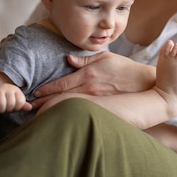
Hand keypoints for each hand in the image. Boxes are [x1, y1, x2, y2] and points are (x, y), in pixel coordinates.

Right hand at [0, 84, 31, 114]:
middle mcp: (7, 87)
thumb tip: (30, 107)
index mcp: (16, 89)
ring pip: (1, 106)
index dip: (16, 108)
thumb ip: (21, 106)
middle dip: (7, 109)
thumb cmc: (2, 102)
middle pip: (11, 105)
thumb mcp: (14, 104)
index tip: (11, 106)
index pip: (20, 103)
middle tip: (3, 107)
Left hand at [32, 51, 155, 105]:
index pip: (62, 84)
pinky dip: (69, 115)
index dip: (46, 90)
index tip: (35, 94)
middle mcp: (90, 89)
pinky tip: (61, 119)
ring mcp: (97, 101)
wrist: (145, 83)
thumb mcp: (105, 57)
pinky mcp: (103, 109)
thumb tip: (68, 60)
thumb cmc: (126, 69)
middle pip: (62, 98)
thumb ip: (85, 60)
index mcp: (89, 75)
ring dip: (54, 110)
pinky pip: (82, 112)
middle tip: (30, 108)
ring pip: (70, 107)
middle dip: (44, 103)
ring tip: (40, 115)